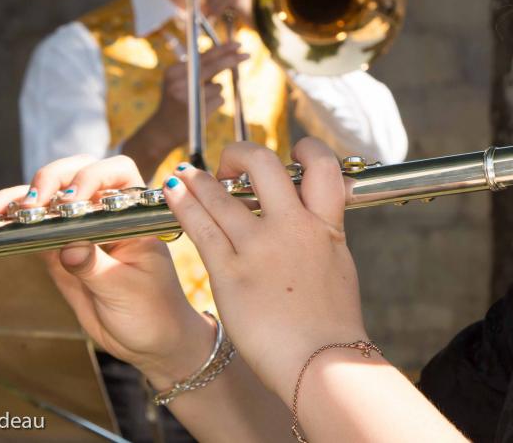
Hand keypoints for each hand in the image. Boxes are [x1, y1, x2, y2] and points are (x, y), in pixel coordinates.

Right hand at [0, 156, 212, 387]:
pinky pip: (31, 230)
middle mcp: (105, 213)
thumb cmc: (152, 310)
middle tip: (31, 204)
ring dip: (16, 199)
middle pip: (75, 175)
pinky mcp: (57, 250)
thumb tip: (68, 247)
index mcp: (134, 214)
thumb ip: (96, 266)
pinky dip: (7, 222)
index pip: (116, 173)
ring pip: (47, 201)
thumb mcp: (126, 288)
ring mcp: (79, 230)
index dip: (92, 176)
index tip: (73, 201)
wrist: (149, 340)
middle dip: (49, 181)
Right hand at [133, 42, 249, 161]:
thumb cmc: (176, 101)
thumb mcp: (179, 81)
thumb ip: (199, 68)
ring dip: (216, 91)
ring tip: (199, 101)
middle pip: (213, 66)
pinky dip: (216, 102)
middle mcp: (178, 82)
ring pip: (218, 86)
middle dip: (232, 60)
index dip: (222, 49)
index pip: (202, 56)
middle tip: (247, 55)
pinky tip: (202, 110)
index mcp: (173, 71)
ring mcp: (188, 97)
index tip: (238, 44)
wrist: (162, 130)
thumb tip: (227, 54)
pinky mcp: (198, 110)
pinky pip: (220, 99)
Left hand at [160, 138, 366, 401]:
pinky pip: (201, 227)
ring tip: (185, 174)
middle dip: (242, 154)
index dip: (305, 150)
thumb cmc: (333, 325)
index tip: (290, 156)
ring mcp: (259, 247)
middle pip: (264, 164)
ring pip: (221, 195)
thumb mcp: (339, 267)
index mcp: (325, 225)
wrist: (322, 362)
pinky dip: (184, 204)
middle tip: (231, 164)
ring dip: (199, 180)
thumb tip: (317, 227)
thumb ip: (323, 239)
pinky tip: (173, 193)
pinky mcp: (230, 273)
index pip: (321, 165)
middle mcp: (293, 226)